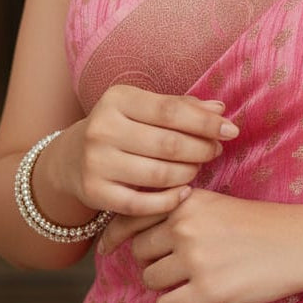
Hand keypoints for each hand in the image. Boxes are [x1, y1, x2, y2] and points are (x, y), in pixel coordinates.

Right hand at [49, 86, 238, 220]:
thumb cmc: (120, 127)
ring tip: (197, 168)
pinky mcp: (95, 193)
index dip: (205, 122)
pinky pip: (142, 203)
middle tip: (215, 151)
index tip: (231, 130)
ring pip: (159, 174)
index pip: (171, 110)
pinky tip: (184, 192)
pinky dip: (169, 201)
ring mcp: (96, 162)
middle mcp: (102, 128)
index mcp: (117, 99)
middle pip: (168, 143)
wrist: (71, 158)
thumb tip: (220, 108)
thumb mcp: (142, 107)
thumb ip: (181, 106)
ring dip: (188, 173)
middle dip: (201, 149)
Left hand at [99, 189, 302, 302]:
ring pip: (151, 280)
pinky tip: (197, 295)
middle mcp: (185, 226)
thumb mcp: (213, 203)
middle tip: (177, 263)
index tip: (105, 248)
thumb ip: (176, 210)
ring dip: (166, 283)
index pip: (131, 217)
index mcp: (186, 200)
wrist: (299, 243)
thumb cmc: (255, 223)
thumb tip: (130, 232)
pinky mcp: (208, 290)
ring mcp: (196, 259)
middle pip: (139, 252)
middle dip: (152, 260)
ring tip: (193, 277)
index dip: (114, 235)